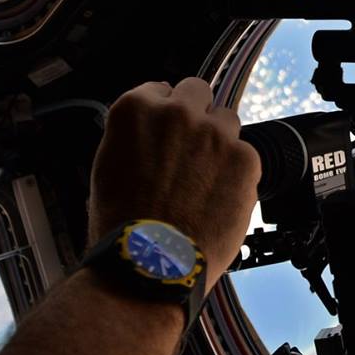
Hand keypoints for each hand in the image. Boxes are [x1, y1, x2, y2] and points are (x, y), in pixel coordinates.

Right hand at [87, 78, 260, 284]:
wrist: (151, 264)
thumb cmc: (123, 225)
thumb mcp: (109, 166)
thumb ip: (134, 137)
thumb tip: (152, 132)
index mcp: (135, 109)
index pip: (160, 90)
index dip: (164, 114)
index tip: (167, 132)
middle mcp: (177, 112)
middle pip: (197, 92)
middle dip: (195, 115)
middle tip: (190, 150)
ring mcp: (214, 133)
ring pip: (226, 120)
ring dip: (218, 142)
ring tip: (204, 180)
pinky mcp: (245, 158)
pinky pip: (246, 154)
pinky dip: (236, 173)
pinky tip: (218, 198)